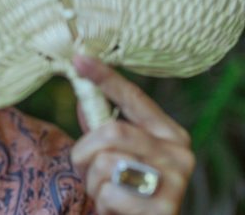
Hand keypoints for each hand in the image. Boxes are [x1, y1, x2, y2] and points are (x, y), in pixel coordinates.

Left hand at [70, 55, 194, 214]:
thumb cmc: (128, 189)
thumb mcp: (117, 154)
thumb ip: (103, 127)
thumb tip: (83, 96)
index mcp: (169, 134)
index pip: (133, 97)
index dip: (105, 77)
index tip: (79, 58)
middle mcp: (178, 154)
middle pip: (111, 131)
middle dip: (84, 152)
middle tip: (87, 168)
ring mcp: (174, 182)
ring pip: (105, 163)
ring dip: (93, 182)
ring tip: (107, 192)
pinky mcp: (163, 209)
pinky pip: (109, 194)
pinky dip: (103, 203)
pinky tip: (116, 209)